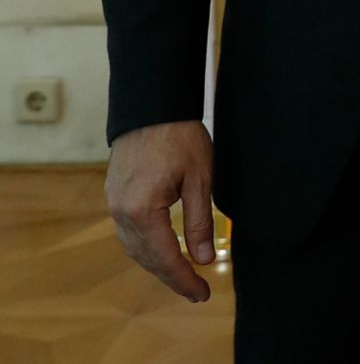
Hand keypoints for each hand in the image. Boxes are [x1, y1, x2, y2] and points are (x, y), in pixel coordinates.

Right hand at [105, 119, 215, 301]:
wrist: (152, 106)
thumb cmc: (180, 137)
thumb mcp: (200, 178)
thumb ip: (200, 221)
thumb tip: (204, 257)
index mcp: (142, 210)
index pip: (165, 257)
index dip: (184, 279)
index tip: (203, 293)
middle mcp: (121, 213)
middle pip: (147, 259)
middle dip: (173, 278)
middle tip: (197, 292)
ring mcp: (114, 205)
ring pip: (135, 249)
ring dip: (158, 266)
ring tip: (183, 277)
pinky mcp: (114, 197)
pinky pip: (129, 234)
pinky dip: (147, 249)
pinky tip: (163, 252)